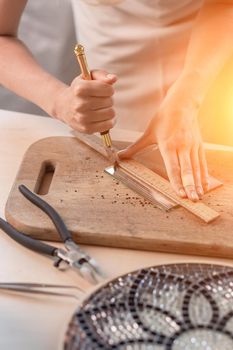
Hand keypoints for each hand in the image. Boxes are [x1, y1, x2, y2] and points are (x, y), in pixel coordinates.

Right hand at [53, 70, 116, 133]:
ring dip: (109, 110)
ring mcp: (83, 118)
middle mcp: (80, 104)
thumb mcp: (87, 77)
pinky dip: (109, 121)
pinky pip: (109, 125)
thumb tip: (113, 78)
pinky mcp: (87, 129)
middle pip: (110, 101)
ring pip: (111, 113)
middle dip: (108, 99)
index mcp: (80, 89)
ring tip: (101, 108)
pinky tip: (103, 117)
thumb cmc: (79, 91)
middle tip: (100, 100)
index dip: (109, 89)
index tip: (103, 90)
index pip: (108, 89)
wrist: (64, 107)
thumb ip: (101, 75)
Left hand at [118, 76, 209, 200]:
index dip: (176, 182)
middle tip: (192, 199)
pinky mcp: (199, 145)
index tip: (180, 194)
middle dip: (189, 186)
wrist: (182, 103)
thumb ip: (135, 147)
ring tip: (199, 197)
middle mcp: (182, 147)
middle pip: (186, 170)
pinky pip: (202, 163)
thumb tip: (119, 156)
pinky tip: (205, 186)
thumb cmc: (164, 118)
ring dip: (197, 184)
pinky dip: (204, 175)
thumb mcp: (148, 133)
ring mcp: (192, 146)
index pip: (173, 167)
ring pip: (196, 168)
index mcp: (168, 145)